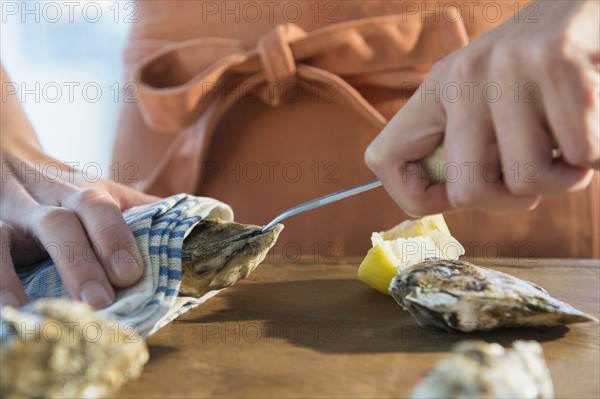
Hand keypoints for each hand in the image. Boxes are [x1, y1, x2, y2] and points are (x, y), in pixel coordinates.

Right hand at [0, 151, 158, 308]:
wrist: (5, 154)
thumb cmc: (67, 188)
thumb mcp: (104, 192)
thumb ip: (144, 209)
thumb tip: (205, 221)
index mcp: (82, 191)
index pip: (100, 208)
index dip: (114, 238)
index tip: (130, 274)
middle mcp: (43, 199)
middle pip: (60, 223)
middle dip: (79, 262)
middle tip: (99, 302)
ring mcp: (7, 214)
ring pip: (5, 237)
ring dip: (16, 275)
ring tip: (33, 314)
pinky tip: (4, 308)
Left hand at [365, 0, 598, 215]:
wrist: (586, 6)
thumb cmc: (537, 73)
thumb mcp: (484, 101)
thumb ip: (464, 146)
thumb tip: (454, 199)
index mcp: (435, 90)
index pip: (382, 161)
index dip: (419, 197)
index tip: (462, 193)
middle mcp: (462, 77)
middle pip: (467, 192)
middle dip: (512, 201)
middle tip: (537, 173)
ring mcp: (506, 68)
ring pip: (529, 181)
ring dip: (563, 178)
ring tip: (569, 145)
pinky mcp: (556, 62)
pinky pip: (582, 154)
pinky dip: (595, 154)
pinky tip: (591, 124)